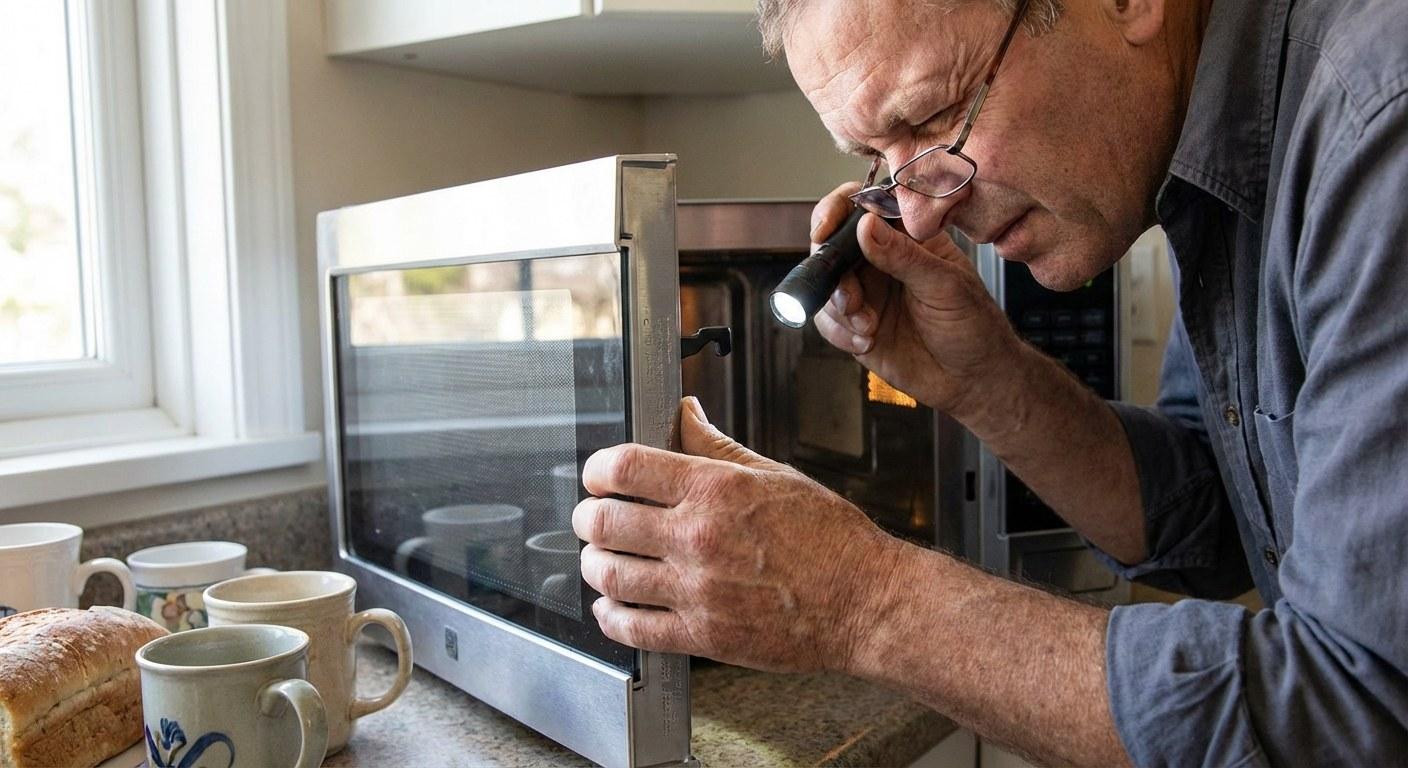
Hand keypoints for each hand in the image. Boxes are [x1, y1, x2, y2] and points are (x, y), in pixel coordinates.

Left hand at [573, 397, 902, 672]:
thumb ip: (715, 446)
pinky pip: (632, 628)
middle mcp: (700, 538)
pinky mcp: (703, 635)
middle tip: (594, 518)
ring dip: (595, 565)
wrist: (866, 602)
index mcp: (716, 490)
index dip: (598, 470)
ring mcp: (698, 590)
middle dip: (589, 518)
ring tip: (601, 559)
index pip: (624, 468)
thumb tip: (684, 414)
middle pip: (605, 522)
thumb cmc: (830, 540)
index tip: (598, 476)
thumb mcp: (773, 475)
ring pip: (610, 576)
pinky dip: (610, 617)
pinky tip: (613, 606)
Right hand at [811, 184, 1019, 419]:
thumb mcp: (945, 286)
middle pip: (833, 244)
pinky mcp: (855, 324)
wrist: (972, 380)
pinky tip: (867, 341)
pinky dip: (839, 332)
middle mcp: (881, 260)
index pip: (864, 206)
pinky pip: (827, 321)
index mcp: (907, 237)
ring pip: (825, 285)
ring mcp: (867, 292)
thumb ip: (904, 256)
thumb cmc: (974, 326)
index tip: (826, 229)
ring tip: (868, 325)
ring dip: (839, 307)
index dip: (837, 210)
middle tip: (851, 297)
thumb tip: (867, 225)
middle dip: (832, 270)